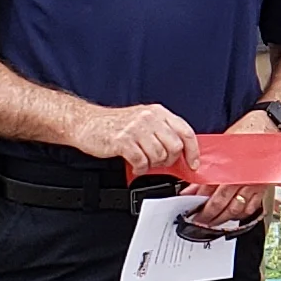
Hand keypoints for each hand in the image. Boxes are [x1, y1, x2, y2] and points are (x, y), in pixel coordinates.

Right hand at [83, 100, 197, 176]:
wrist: (87, 123)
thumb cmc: (115, 123)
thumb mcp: (143, 120)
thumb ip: (162, 131)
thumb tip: (181, 151)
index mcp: (158, 112)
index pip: (185, 131)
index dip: (193, 151)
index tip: (193, 163)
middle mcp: (149, 118)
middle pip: (175, 147)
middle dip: (170, 160)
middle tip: (160, 163)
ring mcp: (136, 129)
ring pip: (159, 156)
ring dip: (153, 164)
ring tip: (144, 161)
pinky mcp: (123, 141)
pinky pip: (141, 162)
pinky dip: (140, 168)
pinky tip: (135, 165)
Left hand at [189, 109, 280, 230]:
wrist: (272, 125)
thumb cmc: (249, 131)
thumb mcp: (224, 144)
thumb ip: (210, 164)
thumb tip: (195, 179)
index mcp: (230, 167)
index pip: (208, 189)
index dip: (196, 200)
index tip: (188, 206)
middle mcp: (243, 178)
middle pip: (221, 203)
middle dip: (207, 215)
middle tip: (197, 220)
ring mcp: (255, 185)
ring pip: (236, 210)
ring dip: (222, 219)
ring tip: (212, 223)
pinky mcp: (264, 187)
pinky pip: (252, 207)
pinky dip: (241, 215)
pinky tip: (234, 216)